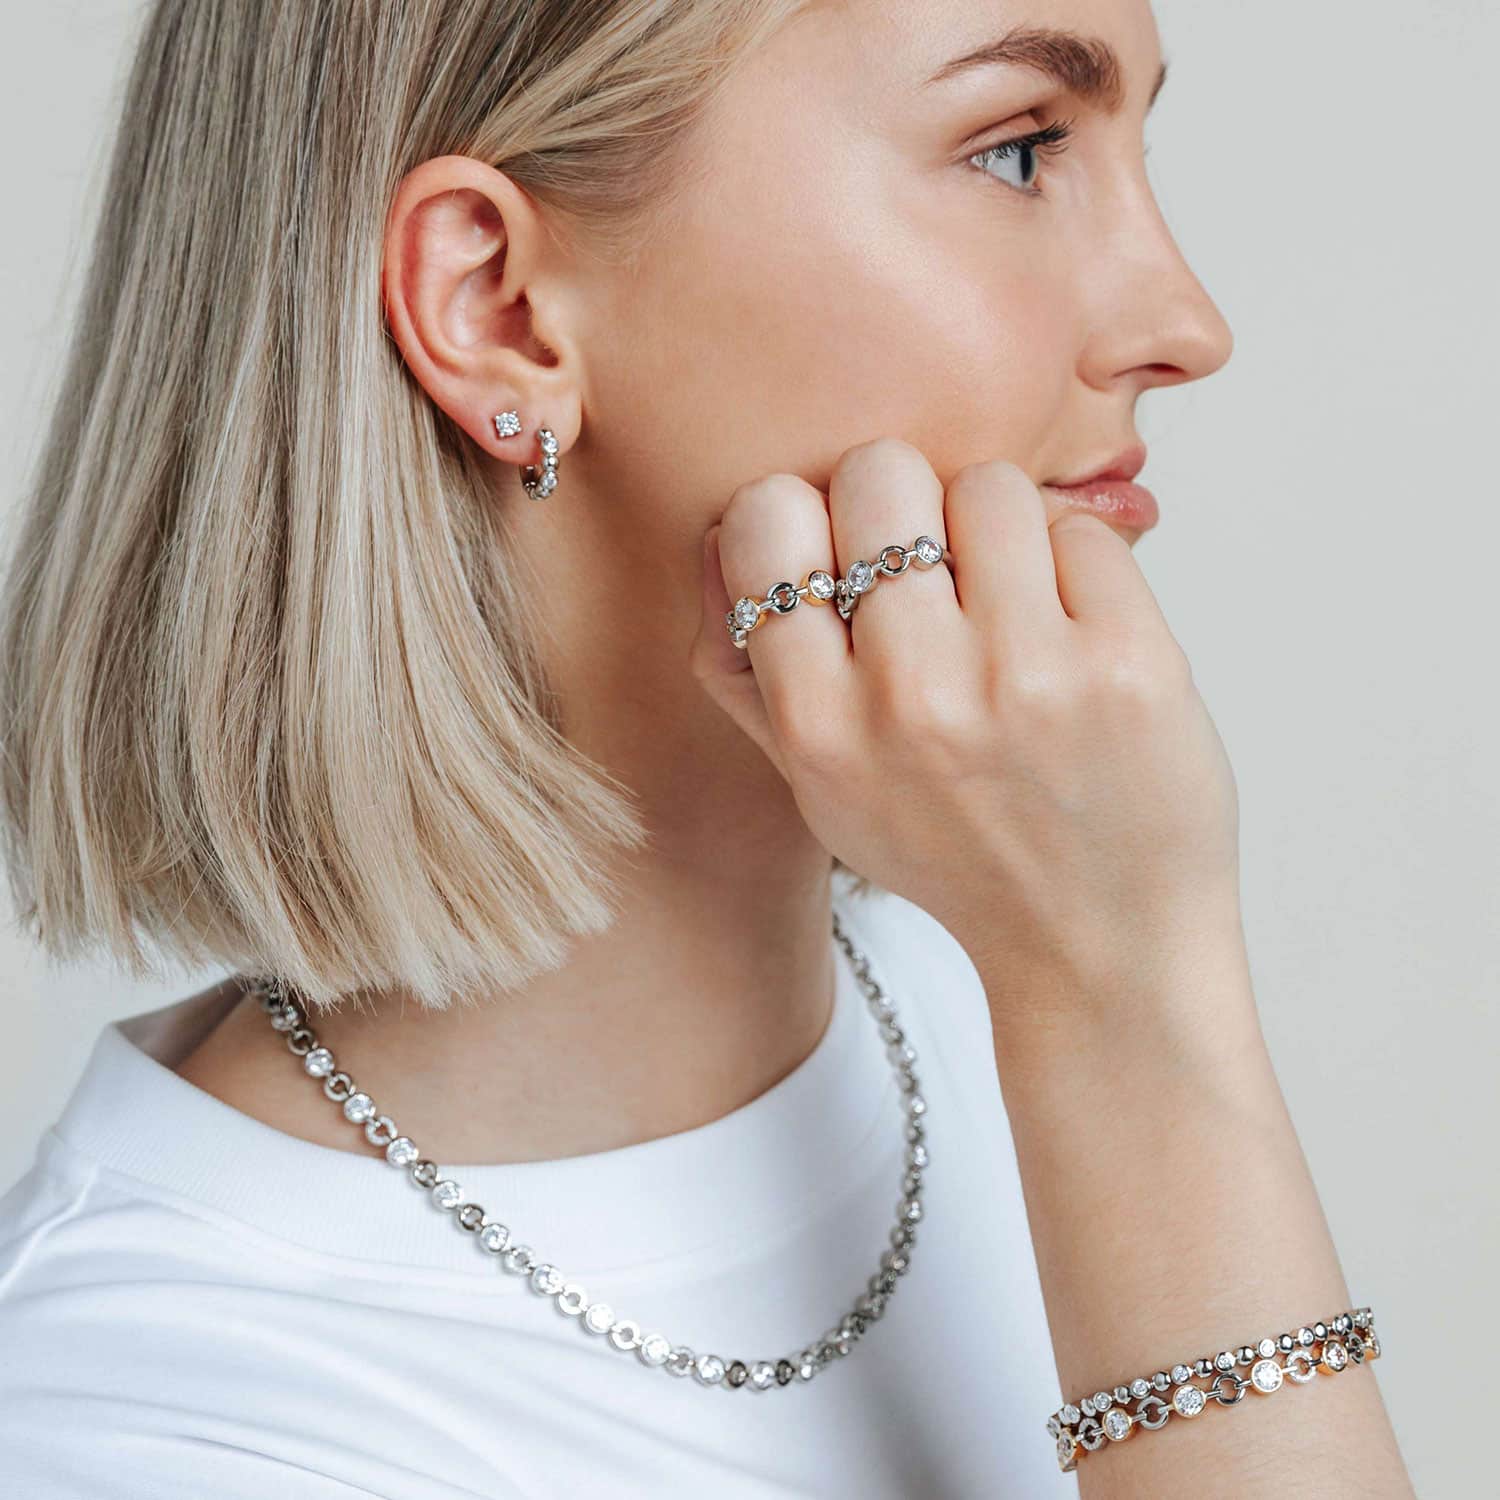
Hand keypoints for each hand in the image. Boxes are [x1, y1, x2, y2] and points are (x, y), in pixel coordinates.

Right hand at [689, 439, 1243, 1018]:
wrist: (1096, 947)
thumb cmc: (956, 857)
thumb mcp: (824, 794)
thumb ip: (752, 677)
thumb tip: (721, 540)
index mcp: (820, 727)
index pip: (765, 520)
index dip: (805, 514)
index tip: (842, 553)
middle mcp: (913, 697)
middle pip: (879, 472)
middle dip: (905, 502)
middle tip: (936, 567)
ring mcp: (1025, 677)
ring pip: (988, 486)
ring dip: (999, 531)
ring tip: (1012, 606)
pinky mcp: (1127, 665)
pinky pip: (1082, 532)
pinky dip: (1077, 569)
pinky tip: (1075, 637)